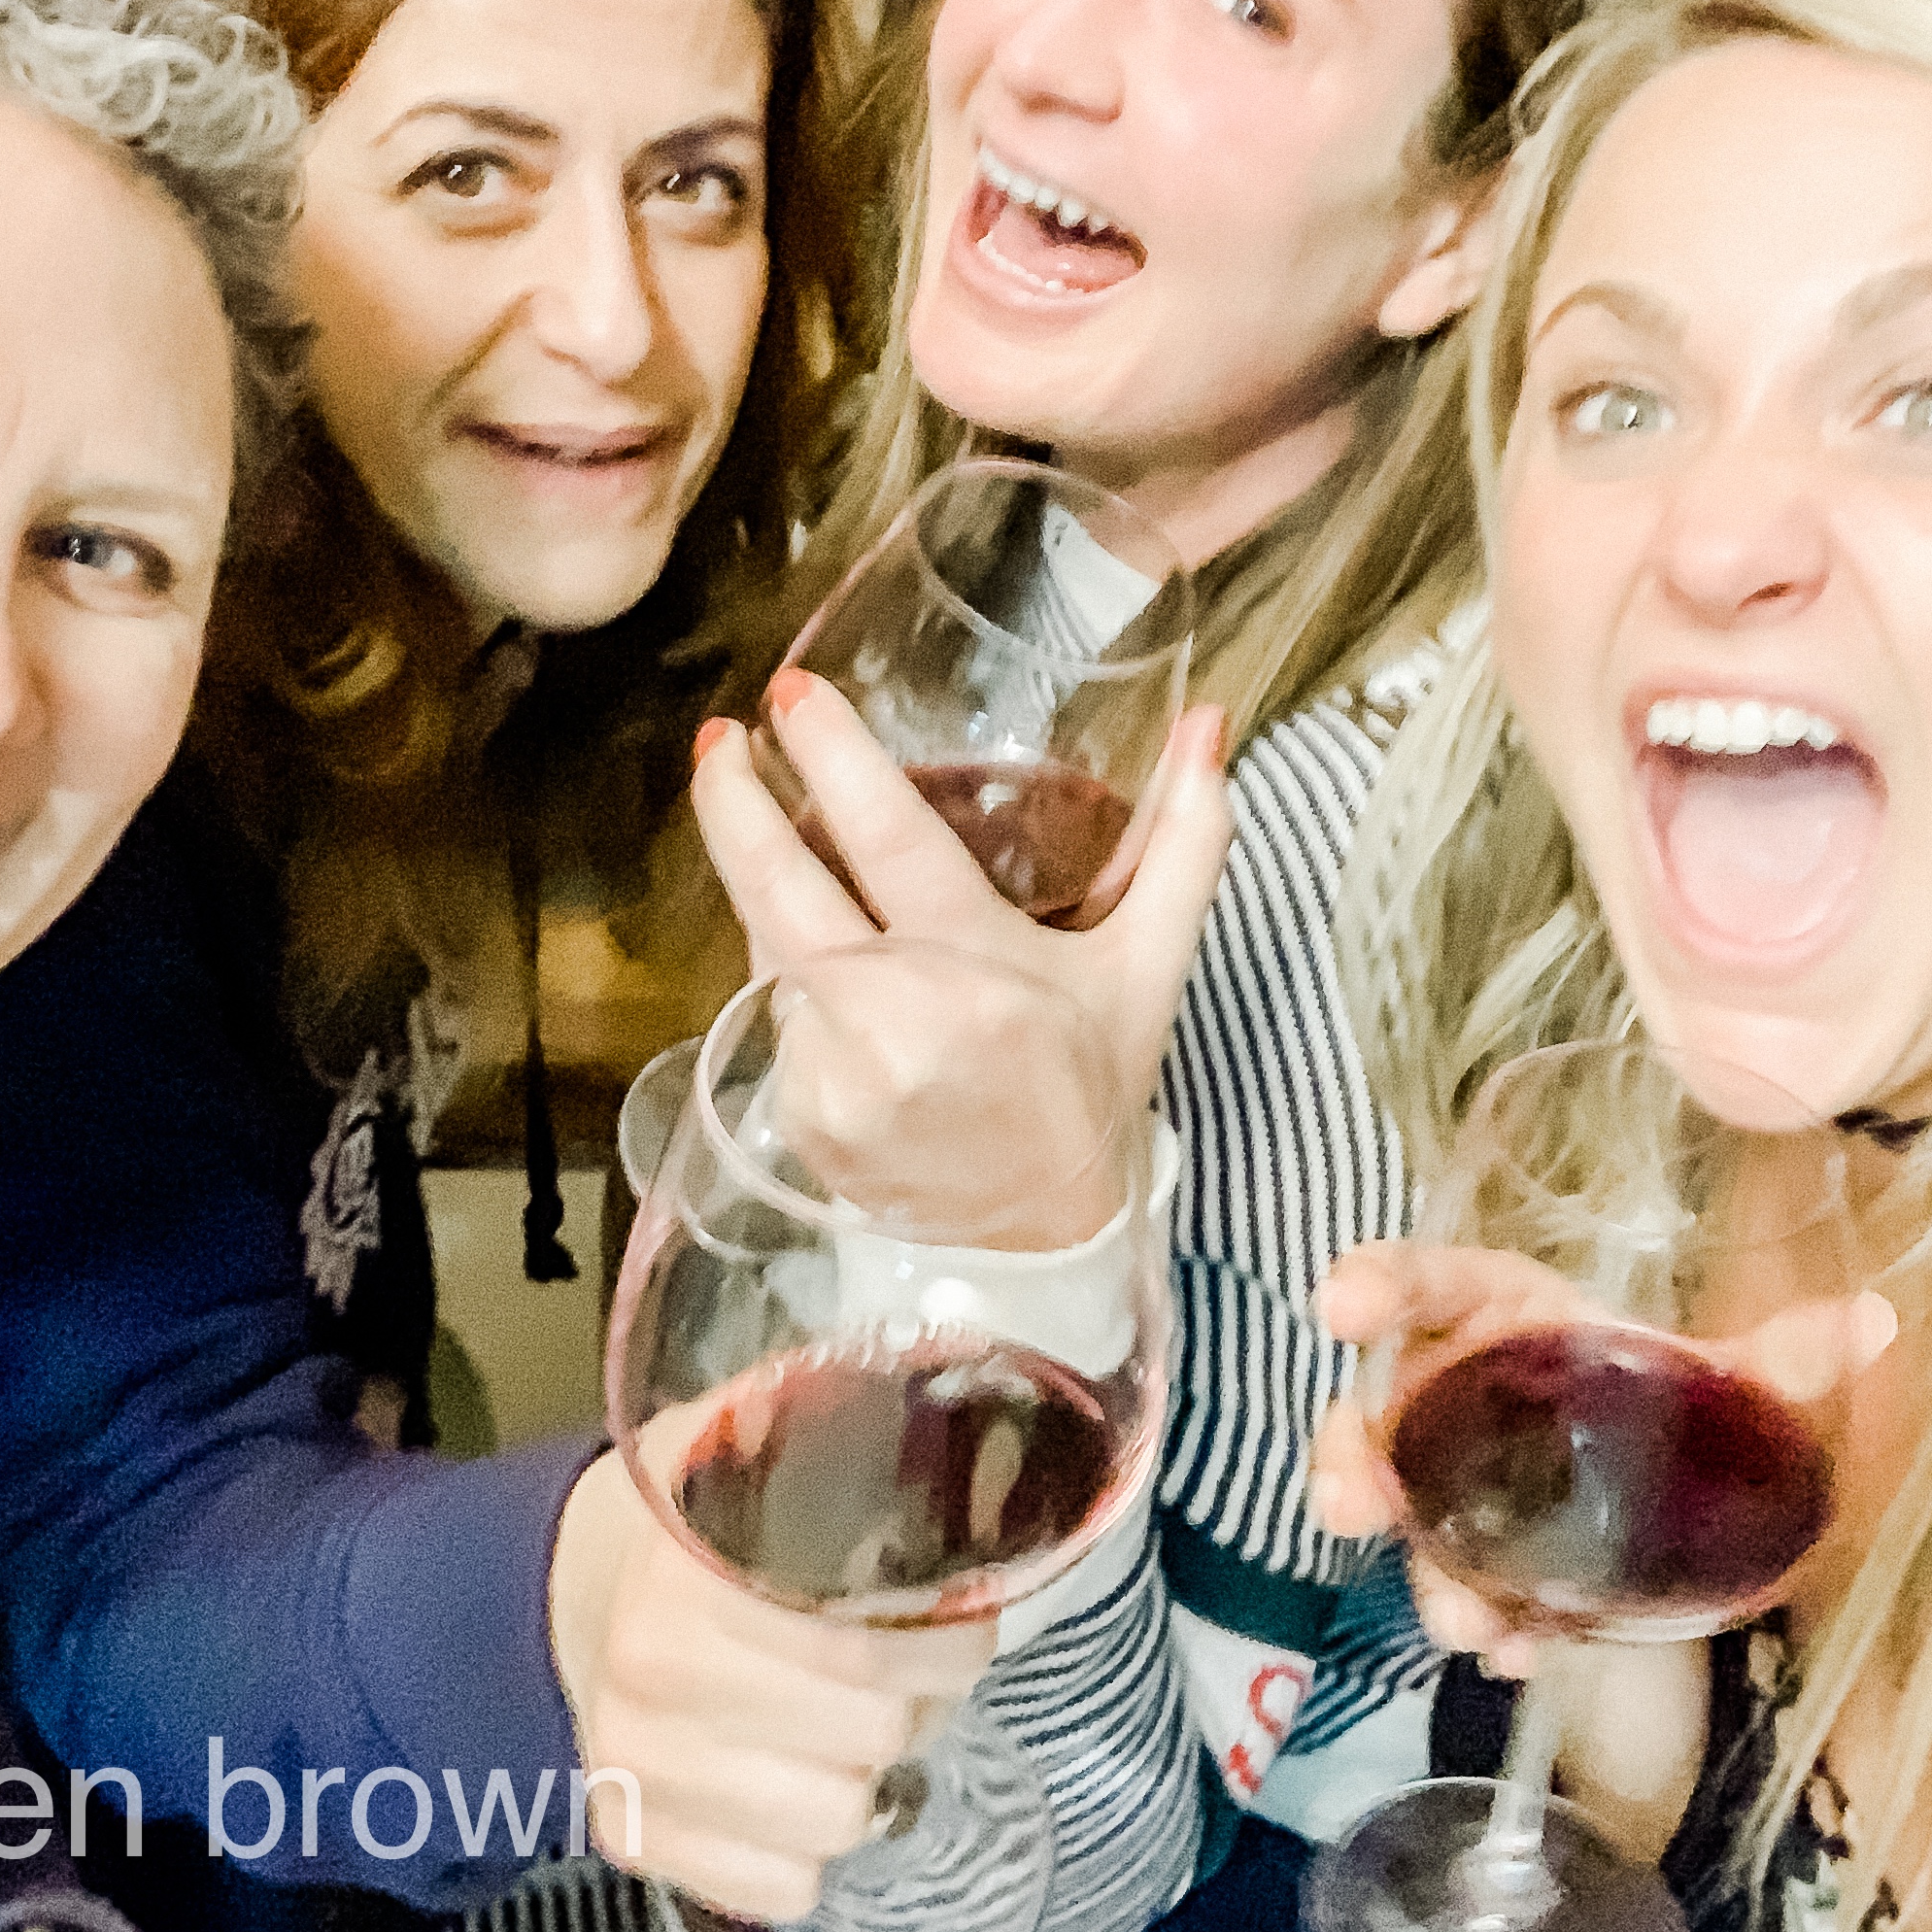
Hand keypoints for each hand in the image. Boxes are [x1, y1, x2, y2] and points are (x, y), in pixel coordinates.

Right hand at [548, 1448, 995, 1921]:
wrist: (571, 1582)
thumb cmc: (688, 1510)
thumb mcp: (753, 1437)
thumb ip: (844, 1424)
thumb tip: (966, 1411)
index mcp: (684, 1572)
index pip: (863, 1645)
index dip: (945, 1641)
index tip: (965, 1622)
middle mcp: (650, 1675)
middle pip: (870, 1736)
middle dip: (919, 1702)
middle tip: (915, 1671)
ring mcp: (636, 1766)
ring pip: (837, 1821)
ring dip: (870, 1777)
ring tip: (855, 1722)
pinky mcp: (634, 1835)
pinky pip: (780, 1886)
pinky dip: (809, 1846)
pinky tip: (798, 1776)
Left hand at [690, 672, 1232, 1118]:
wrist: (1044, 1237)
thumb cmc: (1091, 1086)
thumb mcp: (1148, 965)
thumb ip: (1185, 840)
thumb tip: (1210, 723)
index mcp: (974, 964)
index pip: (881, 832)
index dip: (829, 755)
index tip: (789, 695)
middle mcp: (892, 1016)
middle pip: (777, 882)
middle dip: (733, 799)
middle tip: (721, 737)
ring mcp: (834, 1072)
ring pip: (769, 946)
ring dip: (764, 888)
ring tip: (778, 841)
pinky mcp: (800, 1116)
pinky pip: (774, 1013)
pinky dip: (789, 974)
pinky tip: (819, 960)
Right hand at [1308, 1242, 1894, 1663]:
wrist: (1652, 1462)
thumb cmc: (1652, 1384)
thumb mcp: (1717, 1368)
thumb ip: (1777, 1353)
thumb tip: (1874, 1320)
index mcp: (1499, 1312)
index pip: (1422, 1280)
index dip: (1373, 1282)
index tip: (1339, 1304)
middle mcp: (1453, 1386)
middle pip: (1375, 1407)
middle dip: (1349, 1457)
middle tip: (1352, 1504)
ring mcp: (1448, 1472)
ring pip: (1400, 1510)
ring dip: (1418, 1565)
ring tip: (1463, 1621)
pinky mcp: (1471, 1546)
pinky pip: (1454, 1579)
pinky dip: (1485, 1620)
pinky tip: (1520, 1655)